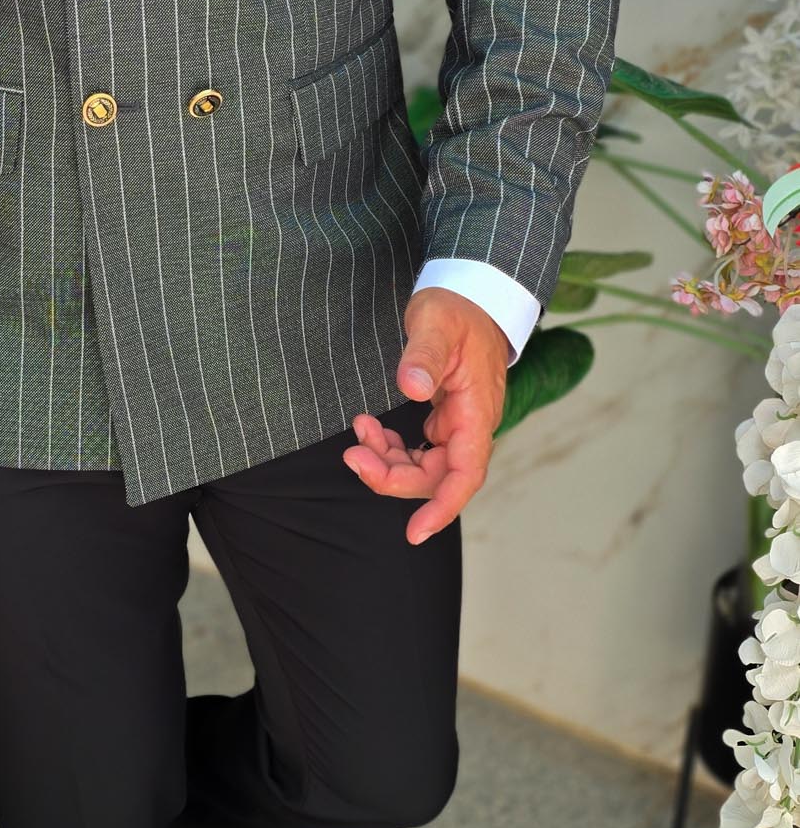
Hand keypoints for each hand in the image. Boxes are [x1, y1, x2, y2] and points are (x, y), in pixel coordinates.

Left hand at [341, 286, 509, 545]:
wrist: (471, 295)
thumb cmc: (457, 308)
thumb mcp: (437, 323)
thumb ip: (424, 355)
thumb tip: (413, 387)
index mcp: (476, 412)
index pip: (464, 475)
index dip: (442, 509)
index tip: (414, 532)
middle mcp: (470, 426)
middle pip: (435, 477)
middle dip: (392, 476)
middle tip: (353, 456)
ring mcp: (456, 423)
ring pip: (423, 466)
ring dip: (388, 461)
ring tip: (359, 431)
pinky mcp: (443, 416)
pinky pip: (419, 448)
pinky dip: (392, 447)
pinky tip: (371, 430)